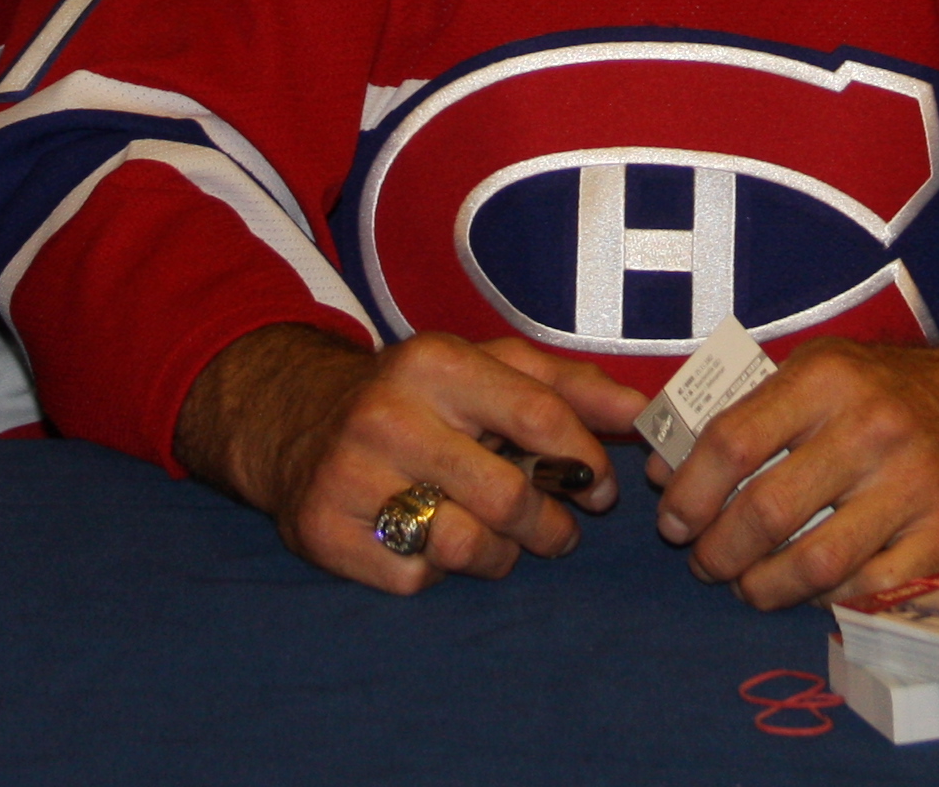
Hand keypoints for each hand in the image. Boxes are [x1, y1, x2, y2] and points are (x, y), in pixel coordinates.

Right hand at [173, 325, 634, 595]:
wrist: (295, 421)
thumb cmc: (417, 397)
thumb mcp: (486, 369)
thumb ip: (568, 387)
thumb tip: (642, 413)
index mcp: (435, 361)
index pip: (539, 416)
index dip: (584, 464)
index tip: (602, 491)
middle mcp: (388, 413)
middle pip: (507, 495)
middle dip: (551, 526)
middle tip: (558, 533)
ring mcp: (350, 474)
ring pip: (465, 545)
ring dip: (501, 557)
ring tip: (502, 544)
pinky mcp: (324, 531)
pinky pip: (415, 576)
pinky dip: (439, 571)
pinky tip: (435, 544)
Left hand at [653, 316, 938, 611]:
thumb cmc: (886, 392)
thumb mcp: (818, 372)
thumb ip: (742, 412)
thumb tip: (661, 469)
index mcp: (828, 377)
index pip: (733, 439)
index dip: (689, 490)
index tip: (673, 520)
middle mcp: (873, 427)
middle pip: (767, 511)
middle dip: (718, 551)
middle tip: (705, 561)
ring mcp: (916, 484)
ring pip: (814, 562)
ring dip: (762, 586)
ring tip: (747, 584)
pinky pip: (865, 589)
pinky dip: (822, 600)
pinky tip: (806, 590)